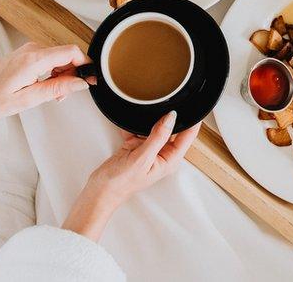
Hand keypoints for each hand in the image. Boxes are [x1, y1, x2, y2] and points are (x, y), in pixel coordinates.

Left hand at [0, 43, 93, 118]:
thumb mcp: (28, 99)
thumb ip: (57, 88)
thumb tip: (80, 82)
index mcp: (34, 59)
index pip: (71, 51)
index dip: (86, 65)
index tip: (91, 79)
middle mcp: (32, 50)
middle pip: (67, 54)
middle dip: (74, 73)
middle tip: (66, 94)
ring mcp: (29, 50)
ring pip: (59, 57)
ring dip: (63, 75)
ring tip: (53, 95)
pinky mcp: (26, 55)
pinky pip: (49, 59)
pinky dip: (54, 73)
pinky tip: (45, 87)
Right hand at [62, 112, 199, 240]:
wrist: (99, 190)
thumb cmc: (121, 182)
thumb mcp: (142, 158)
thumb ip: (158, 136)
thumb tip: (171, 118)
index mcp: (170, 159)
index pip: (188, 136)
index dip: (193, 120)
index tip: (193, 104)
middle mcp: (162, 154)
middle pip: (172, 129)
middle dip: (167, 117)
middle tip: (164, 102)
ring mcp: (149, 149)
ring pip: (154, 127)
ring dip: (147, 121)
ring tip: (144, 113)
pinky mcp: (136, 146)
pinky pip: (138, 129)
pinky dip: (132, 126)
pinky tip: (128, 123)